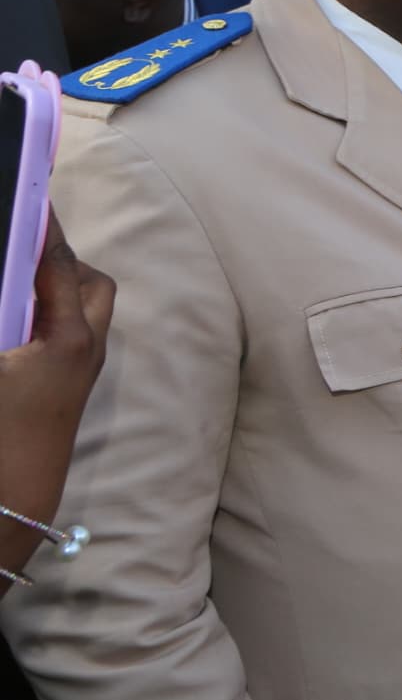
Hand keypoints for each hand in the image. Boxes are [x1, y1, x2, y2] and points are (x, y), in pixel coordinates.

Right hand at [0, 215, 114, 575]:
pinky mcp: (72, 388)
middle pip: (92, 283)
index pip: (57, 266)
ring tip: (19, 276)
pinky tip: (20, 317)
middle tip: (24, 244)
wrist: (10, 502)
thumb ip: (10, 310)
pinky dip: (52, 314)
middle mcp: (85, 351)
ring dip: (59, 288)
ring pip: (87, 311)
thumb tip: (17, 293)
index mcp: (64, 341)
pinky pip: (72, 333)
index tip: (33, 198)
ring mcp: (83, 371)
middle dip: (61, 259)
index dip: (43, 229)